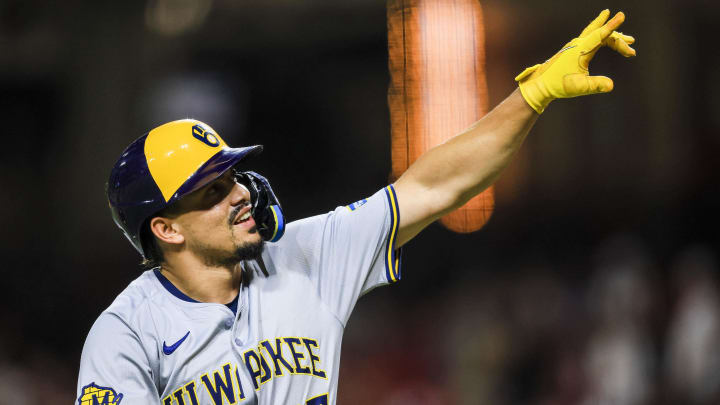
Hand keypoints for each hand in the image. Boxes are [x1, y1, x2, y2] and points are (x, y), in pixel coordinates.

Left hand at [515, 9, 635, 113]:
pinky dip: (604, 39)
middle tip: (632, 44)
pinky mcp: (574, 50)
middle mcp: (578, 44)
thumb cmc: (559, 85)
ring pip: (598, 35)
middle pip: (602, 34)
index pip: (599, 35)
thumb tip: (611, 86)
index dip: (611, 26)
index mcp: (580, 50)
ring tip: (629, 43)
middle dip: (618, 38)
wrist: (542, 85)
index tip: (620, 15)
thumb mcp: (579, 87)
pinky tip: (609, 42)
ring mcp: (575, 46)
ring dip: (613, 38)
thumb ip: (596, 85)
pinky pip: (592, 38)